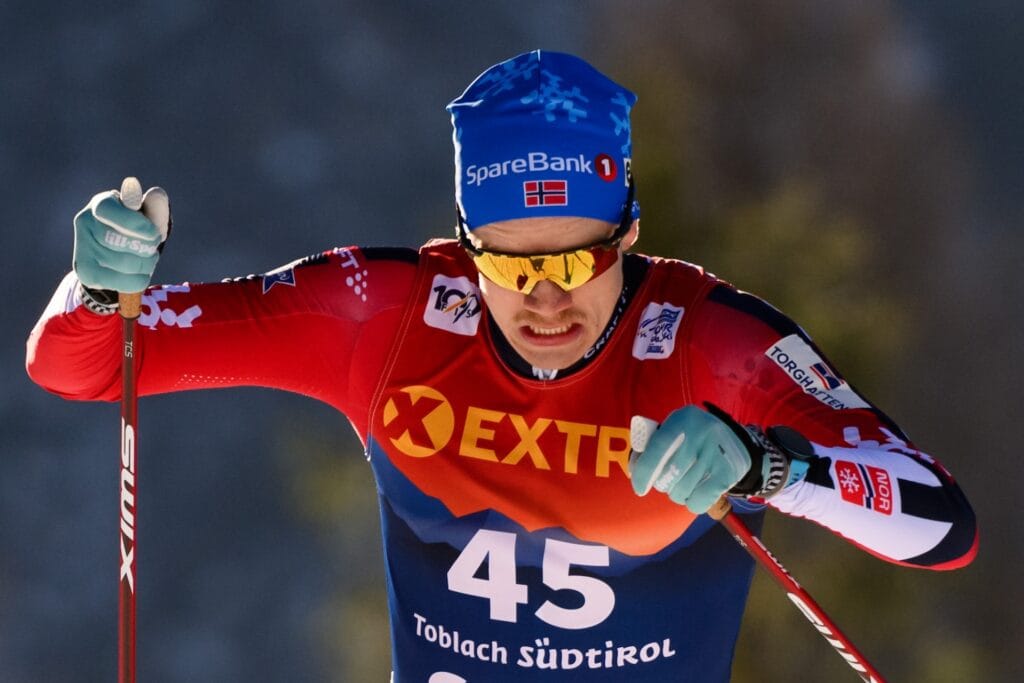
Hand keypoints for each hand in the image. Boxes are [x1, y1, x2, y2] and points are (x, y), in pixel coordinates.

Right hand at [73, 181, 169, 292]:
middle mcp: (85, 223)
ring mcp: (82, 248)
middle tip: (153, 246)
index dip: (134, 223)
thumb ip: (155, 207)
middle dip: (147, 247)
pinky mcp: (86, 273)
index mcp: (101, 204)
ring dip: (146, 264)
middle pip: (121, 241)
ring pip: (125, 264)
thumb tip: (156, 194)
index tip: (154, 233)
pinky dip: (139, 280)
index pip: (109, 211)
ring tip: (148, 259)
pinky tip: (141, 273)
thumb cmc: (136, 228)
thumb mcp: (147, 216)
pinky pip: (121, 282)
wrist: (117, 251)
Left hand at [629, 405, 752, 513]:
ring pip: (681, 491)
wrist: (735, 440)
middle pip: (669, 475)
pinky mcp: (728, 473)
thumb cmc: (692, 437)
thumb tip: (634, 470)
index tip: (639, 487)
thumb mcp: (673, 429)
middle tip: (668, 477)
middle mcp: (701, 433)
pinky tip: (697, 491)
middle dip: (662, 483)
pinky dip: (692, 502)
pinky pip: (698, 502)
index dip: (644, 471)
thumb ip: (650, 446)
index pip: (657, 448)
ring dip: (677, 493)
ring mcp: (716, 454)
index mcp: (682, 419)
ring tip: (685, 481)